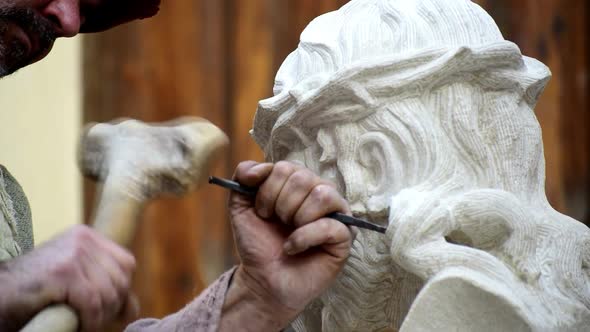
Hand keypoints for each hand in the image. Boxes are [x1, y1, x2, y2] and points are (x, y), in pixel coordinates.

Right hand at [0, 225, 136, 330]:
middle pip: (122, 278)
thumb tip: (132, 307)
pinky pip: (94, 302)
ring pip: (109, 293)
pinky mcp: (65, 272)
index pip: (126, 263)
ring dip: (100, 316)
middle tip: (94, 318)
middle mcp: (82, 239)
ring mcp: (74, 253)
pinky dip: (90, 320)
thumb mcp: (75, 282)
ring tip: (84, 321)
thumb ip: (104, 287)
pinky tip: (78, 324)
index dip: (122, 290)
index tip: (109, 309)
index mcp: (86, 236)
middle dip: (112, 305)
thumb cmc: (34, 293)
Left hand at [220, 161, 352, 330]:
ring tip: (289, 233)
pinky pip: (329, 225)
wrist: (262, 278)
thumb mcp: (241, 205)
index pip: (287, 167)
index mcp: (300, 182)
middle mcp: (321, 193)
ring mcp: (336, 214)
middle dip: (281, 204)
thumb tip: (258, 169)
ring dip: (296, 216)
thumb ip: (243, 175)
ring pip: (322, 194)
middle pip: (304, 178)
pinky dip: (303, 238)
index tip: (262, 211)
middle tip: (277, 223)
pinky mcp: (345, 237)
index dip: (268, 189)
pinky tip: (293, 248)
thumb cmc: (258, 242)